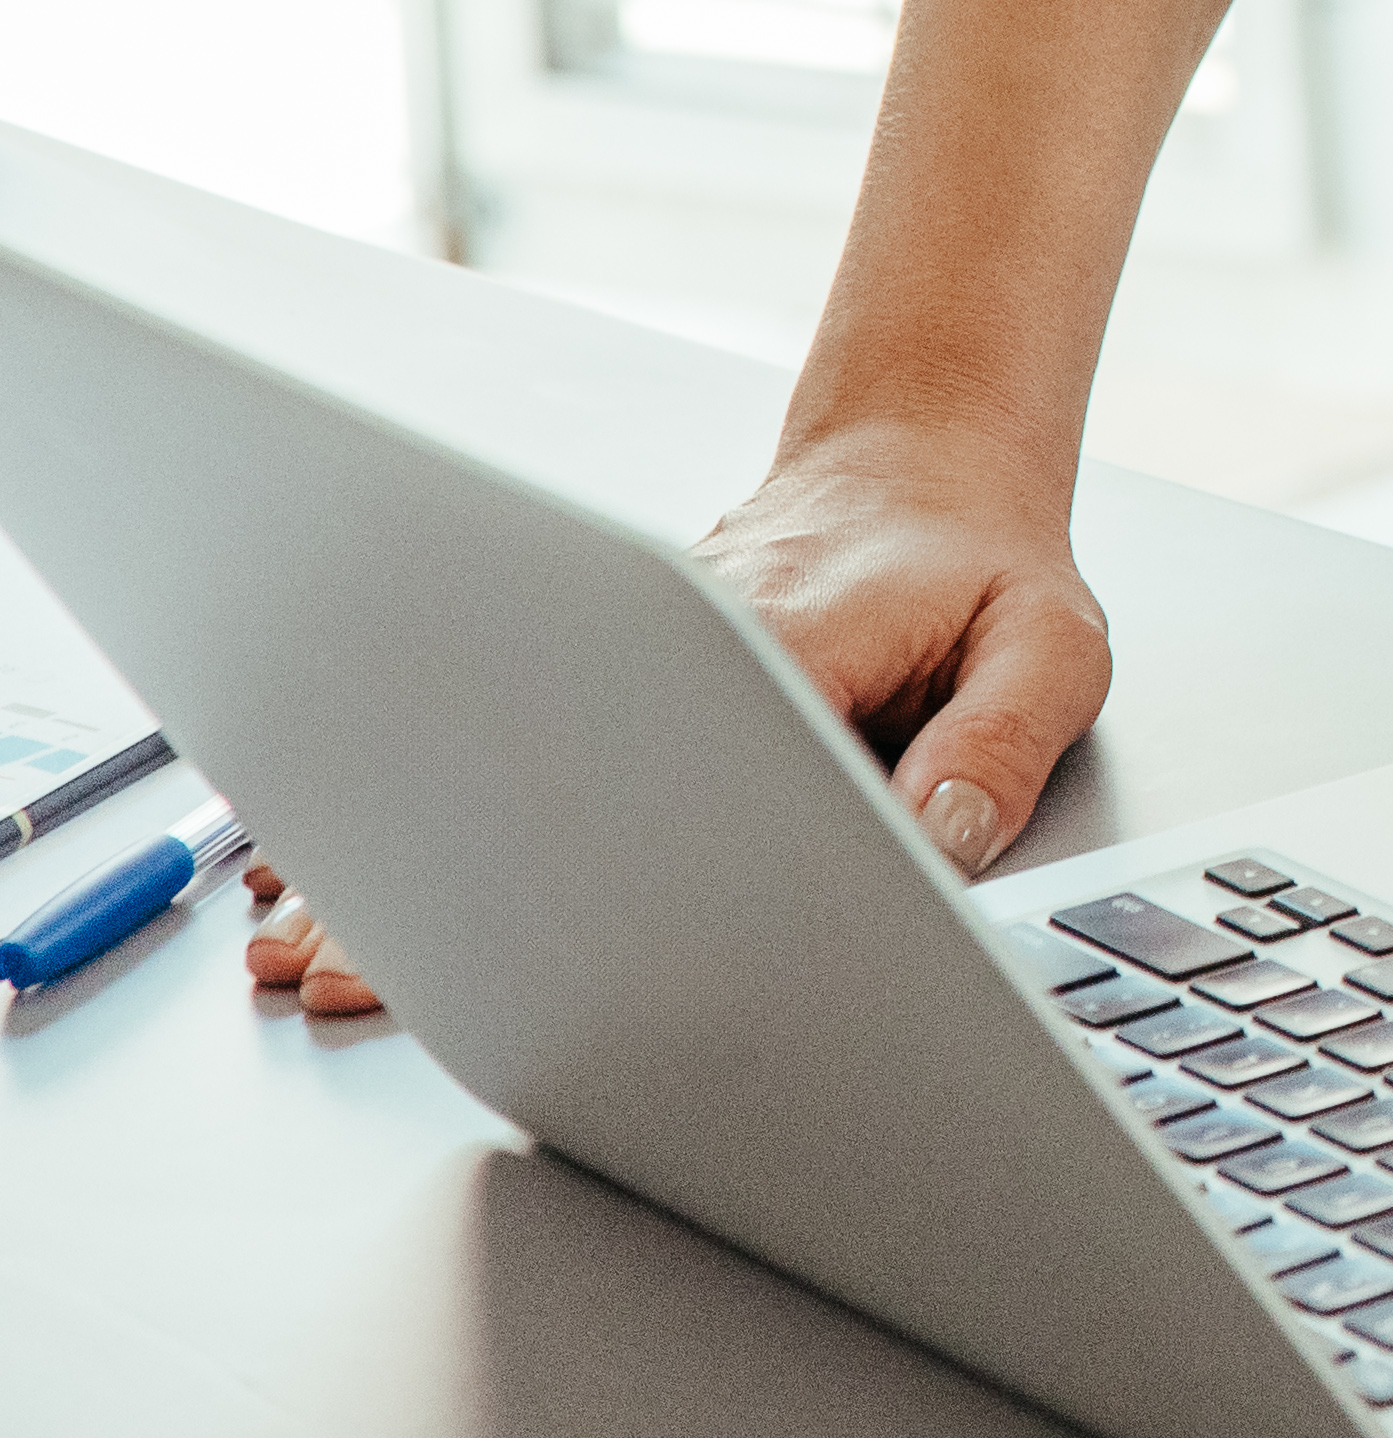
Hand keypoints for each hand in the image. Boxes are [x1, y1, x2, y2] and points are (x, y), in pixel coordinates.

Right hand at [253, 419, 1109, 1026]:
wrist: (926, 460)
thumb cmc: (983, 564)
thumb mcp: (1045, 647)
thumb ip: (996, 746)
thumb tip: (933, 847)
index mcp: (785, 639)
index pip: (679, 752)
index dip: (599, 855)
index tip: (524, 936)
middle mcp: (679, 639)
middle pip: (547, 765)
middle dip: (446, 882)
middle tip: (346, 976)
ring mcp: (624, 650)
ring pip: (499, 757)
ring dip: (403, 855)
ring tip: (303, 950)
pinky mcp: (608, 669)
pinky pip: (503, 742)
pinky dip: (419, 808)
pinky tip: (327, 872)